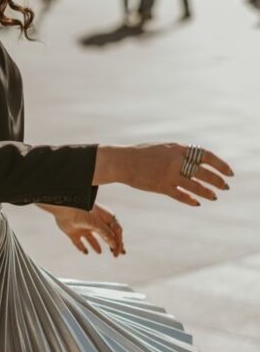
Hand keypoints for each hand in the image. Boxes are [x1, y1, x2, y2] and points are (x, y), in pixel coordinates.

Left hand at [37, 201, 125, 256]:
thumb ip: (106, 234)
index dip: (118, 241)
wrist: (63, 207)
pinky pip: (78, 242)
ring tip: (99, 252)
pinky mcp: (72, 231)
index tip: (118, 251)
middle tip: (116, 255)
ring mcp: (83, 227)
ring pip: (91, 238)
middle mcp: (94, 222)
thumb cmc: (81, 211)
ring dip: (95, 245)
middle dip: (111, 244)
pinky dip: (82, 247)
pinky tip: (85, 252)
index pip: (115, 230)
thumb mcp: (96, 224)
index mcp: (103, 218)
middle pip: (105, 235)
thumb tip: (115, 245)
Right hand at [95, 143, 233, 206]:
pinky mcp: (161, 187)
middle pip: (203, 172)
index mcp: (177, 149)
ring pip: (194, 186)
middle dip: (217, 180)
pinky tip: (197, 203)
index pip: (205, 156)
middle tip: (226, 186)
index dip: (220, 164)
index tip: (229, 171)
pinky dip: (190, 200)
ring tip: (215, 196)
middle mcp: (175, 161)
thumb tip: (197, 160)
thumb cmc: (143, 154)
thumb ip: (180, 153)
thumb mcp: (164, 148)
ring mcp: (168, 175)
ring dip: (207, 192)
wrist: (123, 161)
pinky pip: (180, 195)